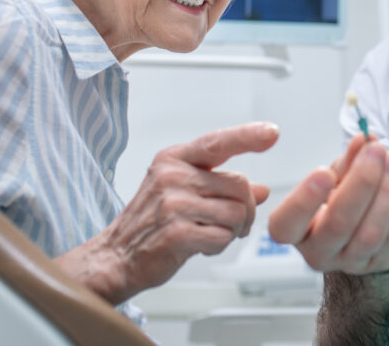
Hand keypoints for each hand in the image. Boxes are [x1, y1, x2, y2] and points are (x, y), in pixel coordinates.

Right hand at [57, 122, 277, 303]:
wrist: (116, 255)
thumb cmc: (151, 221)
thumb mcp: (182, 192)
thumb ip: (222, 187)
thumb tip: (262, 190)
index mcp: (174, 159)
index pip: (218, 142)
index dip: (247, 136)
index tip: (272, 132)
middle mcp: (173, 176)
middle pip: (239, 185)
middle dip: (245, 209)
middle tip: (234, 224)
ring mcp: (173, 204)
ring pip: (236, 213)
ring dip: (234, 230)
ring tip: (214, 234)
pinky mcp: (176, 233)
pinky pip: (222, 237)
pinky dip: (220, 246)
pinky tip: (202, 247)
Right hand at [268, 133, 388, 274]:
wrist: (371, 230)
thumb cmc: (344, 200)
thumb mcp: (339, 178)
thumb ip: (348, 159)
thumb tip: (363, 138)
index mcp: (296, 229)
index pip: (285, 225)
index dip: (303, 201)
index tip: (323, 171)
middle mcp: (318, 251)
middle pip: (338, 225)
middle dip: (361, 182)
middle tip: (375, 150)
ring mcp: (350, 261)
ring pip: (369, 233)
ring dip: (385, 190)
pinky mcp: (380, 261)